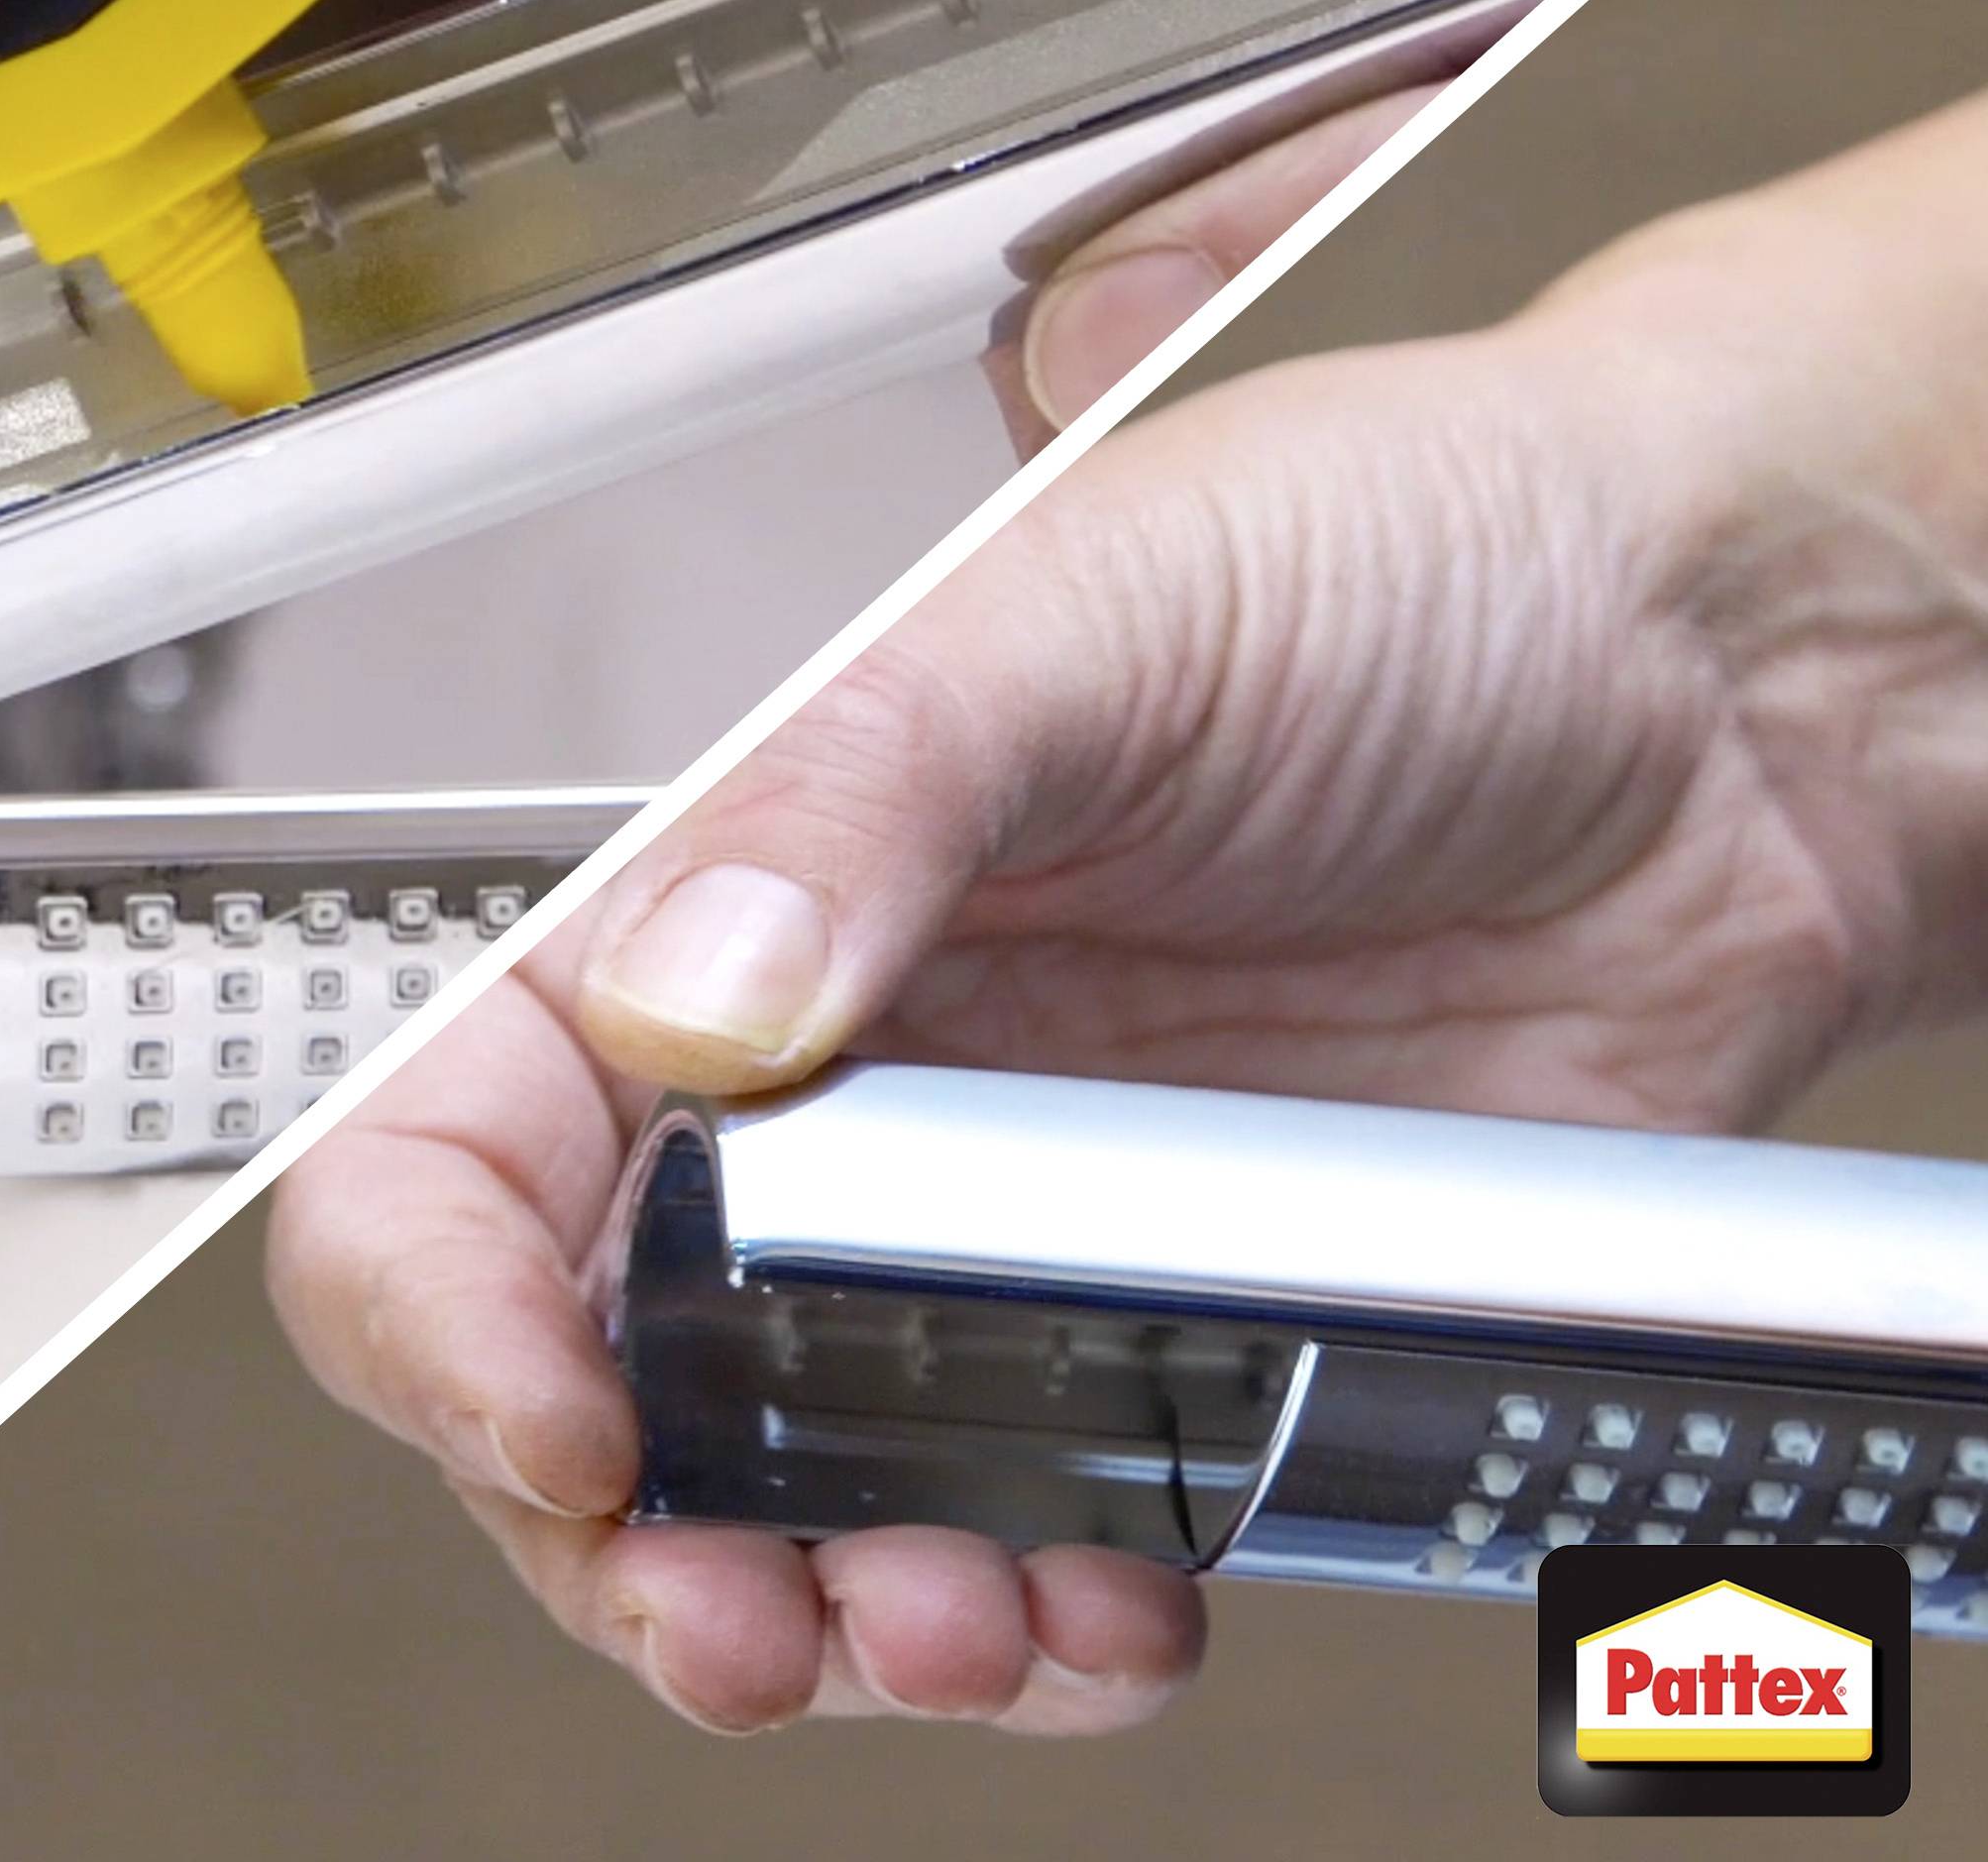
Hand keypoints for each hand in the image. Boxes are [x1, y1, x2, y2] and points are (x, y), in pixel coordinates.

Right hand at [269, 92, 1987, 1730]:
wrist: (1732, 694)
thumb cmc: (1411, 555)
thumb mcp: (1103, 606)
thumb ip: (863, 787)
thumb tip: (681, 992)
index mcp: (756, 872)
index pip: (474, 1103)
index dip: (442, 1286)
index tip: (544, 1417)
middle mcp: (846, 1067)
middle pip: (600, 1359)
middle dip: (628, 1528)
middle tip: (731, 1609)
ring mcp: (1003, 1215)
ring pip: (801, 1490)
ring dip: (835, 1607)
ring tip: (952, 1616)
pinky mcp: (1176, 1325)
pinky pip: (1040, 1530)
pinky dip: (1042, 1619)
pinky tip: (1102, 1597)